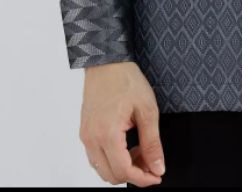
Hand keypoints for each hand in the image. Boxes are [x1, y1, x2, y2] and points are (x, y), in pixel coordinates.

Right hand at [79, 62, 164, 185]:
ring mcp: (85, 136)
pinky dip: (112, 159)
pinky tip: (127, 145)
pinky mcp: (84, 132)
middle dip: (133, 174)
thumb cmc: (126, 80)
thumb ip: (152, 142)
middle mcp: (91, 139)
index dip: (143, 179)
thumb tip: (157, 167)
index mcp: (107, 134)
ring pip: (102, 169)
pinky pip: (96, 157)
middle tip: (151, 162)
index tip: (157, 176)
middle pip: (111, 176)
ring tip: (140, 150)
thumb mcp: (147, 110)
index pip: (124, 171)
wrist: (107, 62)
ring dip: (122, 168)